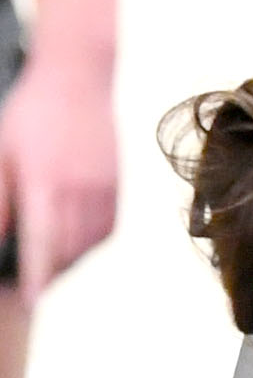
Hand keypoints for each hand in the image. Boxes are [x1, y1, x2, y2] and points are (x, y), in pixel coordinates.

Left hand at [0, 51, 117, 301]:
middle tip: (30, 287)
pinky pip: (105, 227)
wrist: (79, 75)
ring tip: (47, 267)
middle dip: (49, 274)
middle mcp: (81, 189)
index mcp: (47, 181)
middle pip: (68, 250)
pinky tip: (70, 242)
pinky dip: (87, 243)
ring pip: (88, 243)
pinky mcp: (116, 182)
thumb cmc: (31, 112)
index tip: (30, 302)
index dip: (36, 276)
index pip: (43, 242)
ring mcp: (104, 186)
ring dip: (68, 261)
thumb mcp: (0, 152)